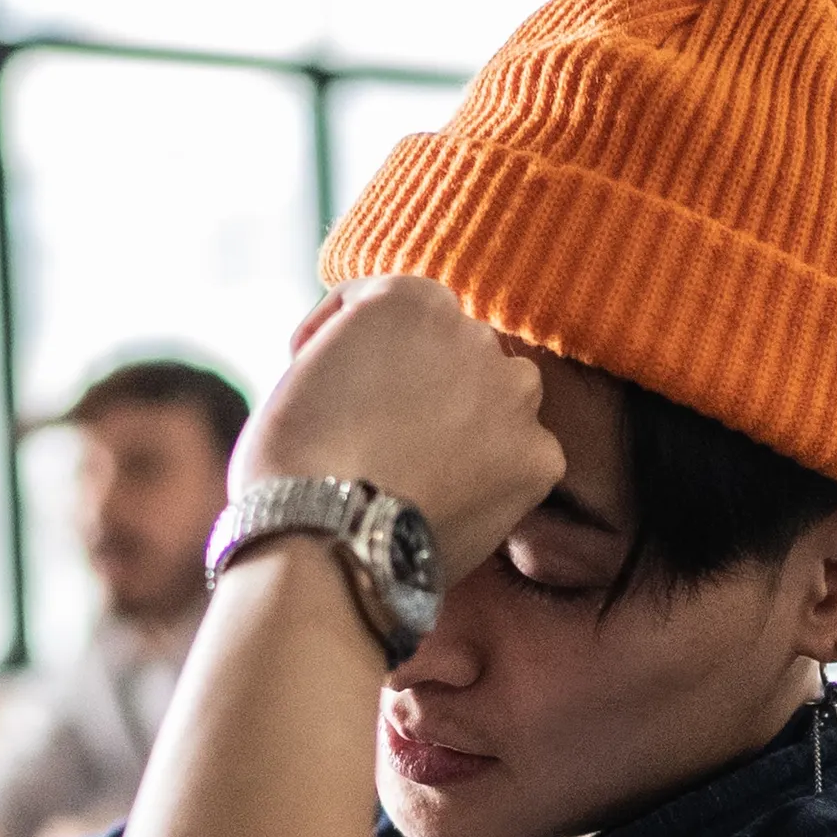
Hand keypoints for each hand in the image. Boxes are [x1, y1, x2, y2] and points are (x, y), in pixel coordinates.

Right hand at [237, 277, 561, 572]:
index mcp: (415, 298)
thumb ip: (361, 347)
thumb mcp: (309, 365)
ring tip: (419, 472)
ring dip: (468, 424)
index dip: (352, 348)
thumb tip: (382, 371)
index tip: (329, 386)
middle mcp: (478, 333)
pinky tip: (446, 503)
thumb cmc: (296, 457)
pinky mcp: (540, 458)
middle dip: (422, 386)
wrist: (330, 539)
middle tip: (380, 438)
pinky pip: (518, 460)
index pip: (394, 310)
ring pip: (499, 402)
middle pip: (453, 354)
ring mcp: (516, 396)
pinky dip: (490, 479)